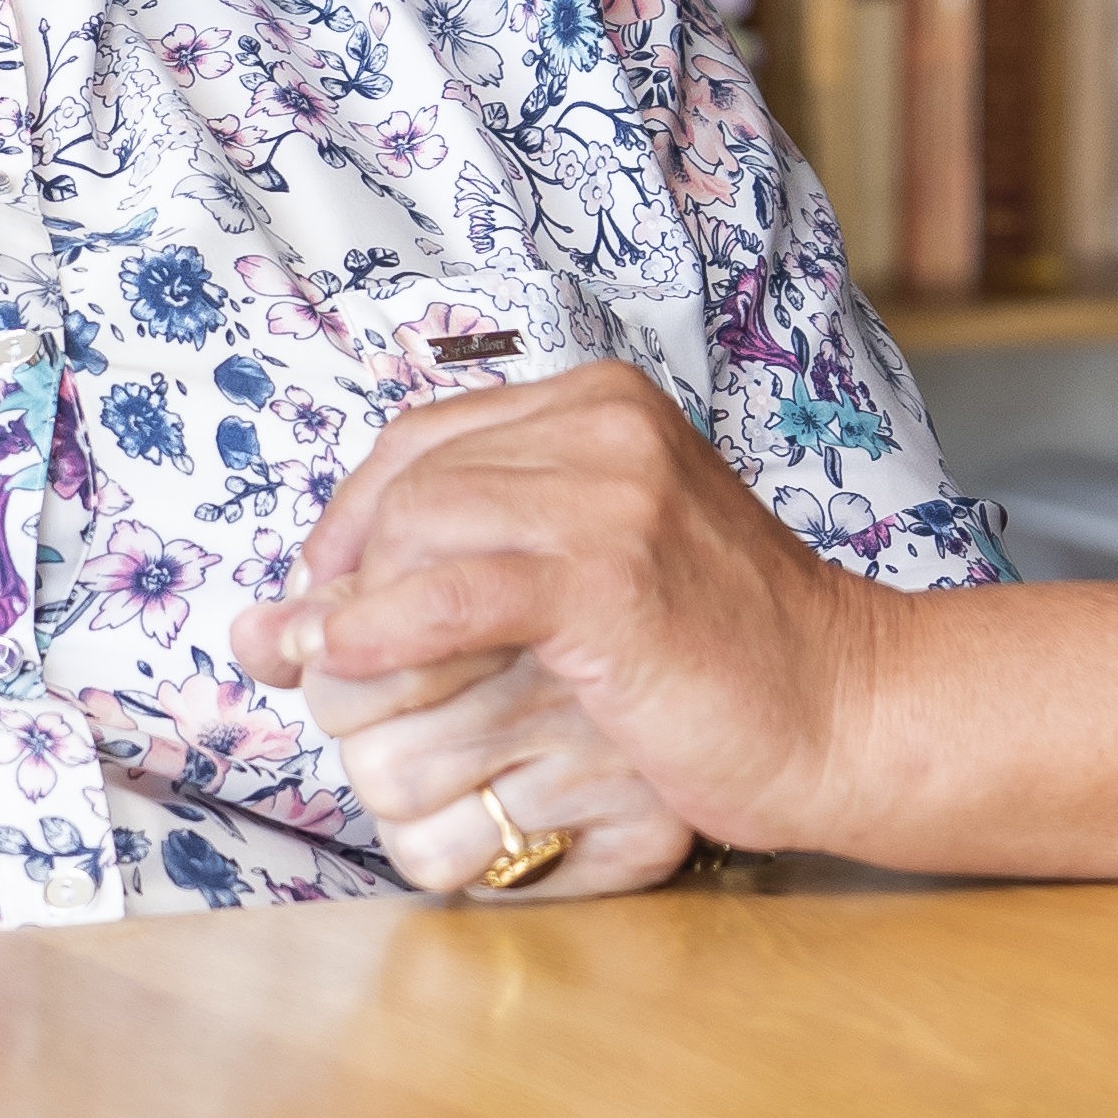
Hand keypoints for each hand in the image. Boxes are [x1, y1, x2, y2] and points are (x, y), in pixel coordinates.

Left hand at [240, 363, 897, 865]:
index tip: (318, 598)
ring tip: (328, 679)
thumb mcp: (600, 572)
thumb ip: (469, 566)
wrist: (847, 711)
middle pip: (414, 483)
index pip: (427, 439)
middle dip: (343, 573)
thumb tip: (270, 626)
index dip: (353, 518)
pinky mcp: (611, 577)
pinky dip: (383, 630)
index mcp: (605, 407)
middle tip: (308, 658)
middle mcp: (607, 427)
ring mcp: (614, 495)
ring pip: (421, 528)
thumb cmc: (721, 659)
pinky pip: (453, 592)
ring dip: (355, 611)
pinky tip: (350, 666)